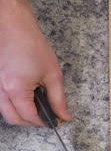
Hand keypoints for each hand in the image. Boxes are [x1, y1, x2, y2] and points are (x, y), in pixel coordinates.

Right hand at [0, 0, 70, 126]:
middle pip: (14, 119)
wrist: (13, 27)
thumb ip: (58, 99)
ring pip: (5, 112)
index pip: (30, 117)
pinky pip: (0, 102)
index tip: (56, 121)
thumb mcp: (53, 74)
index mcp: (16, 90)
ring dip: (20, 115)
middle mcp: (0, 91)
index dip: (45, 122)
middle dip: (32, 122)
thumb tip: (64, 116)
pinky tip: (25, 98)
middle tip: (47, 117)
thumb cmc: (32, 46)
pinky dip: (12, 106)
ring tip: (38, 107)